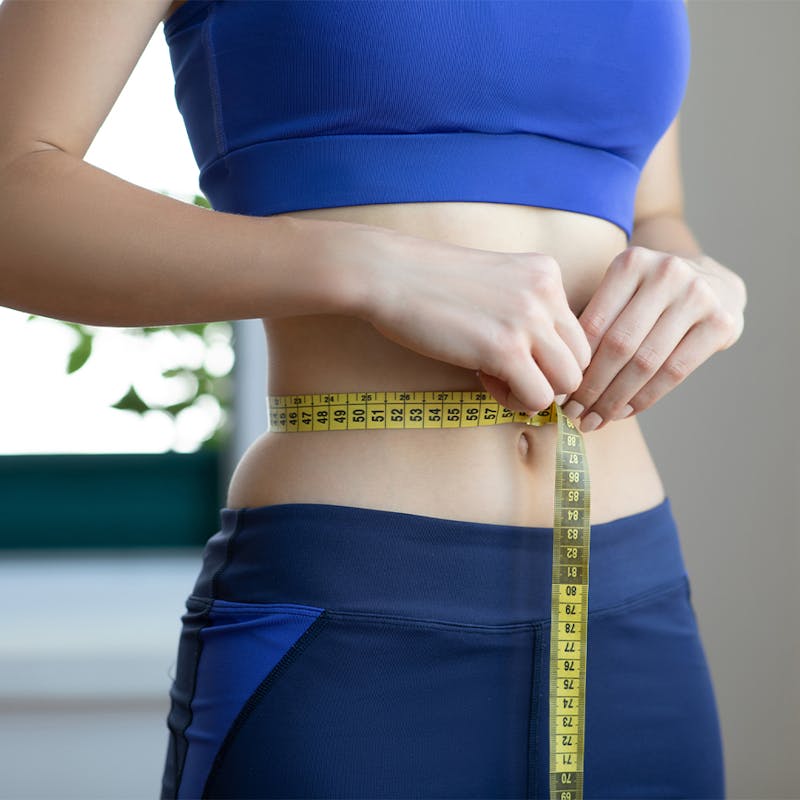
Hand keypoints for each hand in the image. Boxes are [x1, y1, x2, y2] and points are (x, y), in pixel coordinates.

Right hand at [345, 223, 590, 413]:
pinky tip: (484, 380)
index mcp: (546, 272)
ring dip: (535, 391)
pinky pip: (538, 397)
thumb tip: (544, 364)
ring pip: (569, 382)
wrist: (389, 274)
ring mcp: (528, 320)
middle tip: (505, 371)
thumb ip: (525, 311)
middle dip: (547, 376)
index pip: (577, 333)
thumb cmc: (430, 283)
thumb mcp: (494, 283)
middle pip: (581, 359)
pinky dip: (515, 401)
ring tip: (496, 378)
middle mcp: (546, 292)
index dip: (547, 354)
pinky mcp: (505, 349)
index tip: (510, 352)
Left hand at [561, 246, 745, 431]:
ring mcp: (698, 296)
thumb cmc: (648, 297)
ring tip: (595, 419)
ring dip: (616, 399)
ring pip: (646, 362)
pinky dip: (645, 397)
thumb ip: (593, 323)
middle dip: (592, 386)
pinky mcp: (721, 322)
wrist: (714, 284)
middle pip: (620, 345)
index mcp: (631, 263)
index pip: (595, 324)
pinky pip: (674, 371)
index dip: (574, 364)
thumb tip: (554, 376)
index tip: (557, 393)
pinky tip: (625, 411)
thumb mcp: (620, 293)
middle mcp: (666, 273)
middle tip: (573, 413)